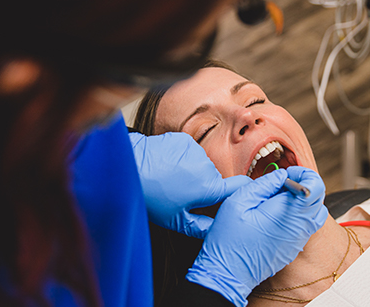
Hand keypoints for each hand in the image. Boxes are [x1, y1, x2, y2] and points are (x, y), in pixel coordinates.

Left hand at [129, 132, 251, 238]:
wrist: (129, 169)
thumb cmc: (151, 197)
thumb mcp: (176, 220)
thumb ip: (203, 227)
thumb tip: (218, 229)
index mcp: (209, 187)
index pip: (239, 187)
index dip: (240, 192)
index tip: (235, 195)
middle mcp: (207, 166)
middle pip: (215, 177)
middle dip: (204, 185)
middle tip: (183, 193)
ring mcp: (195, 150)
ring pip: (202, 164)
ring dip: (192, 171)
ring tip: (171, 179)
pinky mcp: (184, 139)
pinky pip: (190, 151)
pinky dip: (182, 158)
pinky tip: (167, 165)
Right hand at [186, 167, 327, 305]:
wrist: (227, 273)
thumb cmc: (229, 239)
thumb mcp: (239, 202)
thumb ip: (263, 185)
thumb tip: (280, 176)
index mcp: (288, 214)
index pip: (315, 186)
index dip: (303, 173)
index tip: (286, 174)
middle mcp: (299, 228)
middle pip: (317, 198)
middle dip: (302, 185)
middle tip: (278, 185)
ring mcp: (298, 241)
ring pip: (314, 212)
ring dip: (299, 200)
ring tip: (275, 199)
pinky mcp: (293, 248)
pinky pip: (304, 225)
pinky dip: (295, 214)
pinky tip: (273, 215)